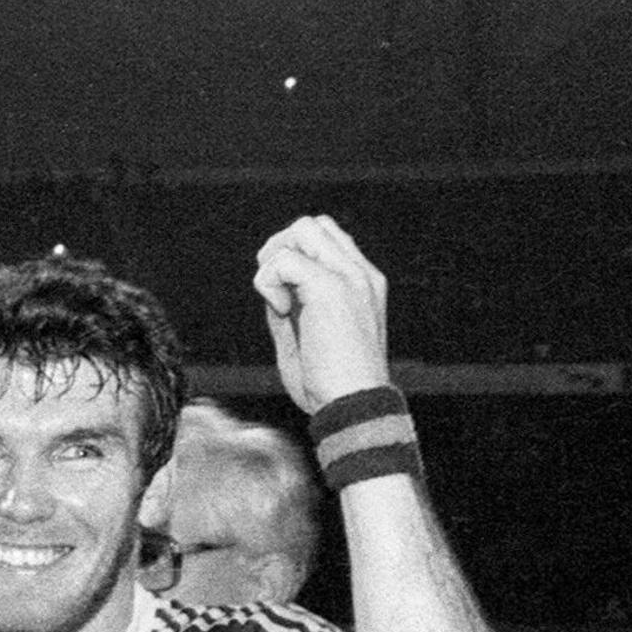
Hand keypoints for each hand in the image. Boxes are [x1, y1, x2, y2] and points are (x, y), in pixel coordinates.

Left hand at [252, 215, 392, 412]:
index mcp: (361, 283)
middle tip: (275, 293)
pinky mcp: (331, 288)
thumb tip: (271, 287)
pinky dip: (269, 283)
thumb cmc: (331, 384)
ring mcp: (349, 277)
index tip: (286, 299)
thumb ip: (294, 305)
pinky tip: (281, 312)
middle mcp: (360, 273)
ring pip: (302, 229)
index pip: (325, 239)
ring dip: (275, 261)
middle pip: (312, 224)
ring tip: (280, 302)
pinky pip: (285, 260)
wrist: (353, 406)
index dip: (293, 257)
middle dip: (280, 250)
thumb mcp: (309, 335)